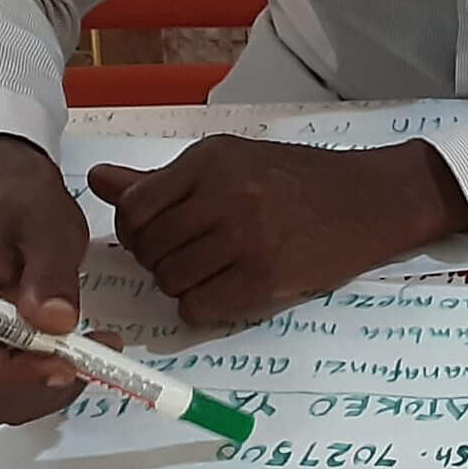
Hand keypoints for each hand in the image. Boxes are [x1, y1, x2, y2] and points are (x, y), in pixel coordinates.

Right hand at [0, 137, 90, 425]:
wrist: (12, 199)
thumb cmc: (24, 205)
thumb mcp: (48, 226)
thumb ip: (51, 274)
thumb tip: (55, 323)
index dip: (14, 375)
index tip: (67, 366)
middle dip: (37, 387)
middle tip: (94, 358)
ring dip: (43, 388)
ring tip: (90, 349)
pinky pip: (0, 388)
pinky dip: (38, 381)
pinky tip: (71, 351)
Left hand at [88, 136, 467, 325]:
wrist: (369, 200)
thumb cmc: (297, 179)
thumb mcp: (228, 162)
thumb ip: (161, 179)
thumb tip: (98, 182)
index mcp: (210, 161)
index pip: (134, 208)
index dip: (135, 231)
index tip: (157, 235)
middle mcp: (224, 196)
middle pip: (149, 248)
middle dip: (158, 259)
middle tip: (188, 255)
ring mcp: (246, 240)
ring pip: (170, 280)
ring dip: (181, 284)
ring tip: (212, 270)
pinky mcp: (265, 280)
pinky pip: (199, 307)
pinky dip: (202, 307)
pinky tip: (225, 290)